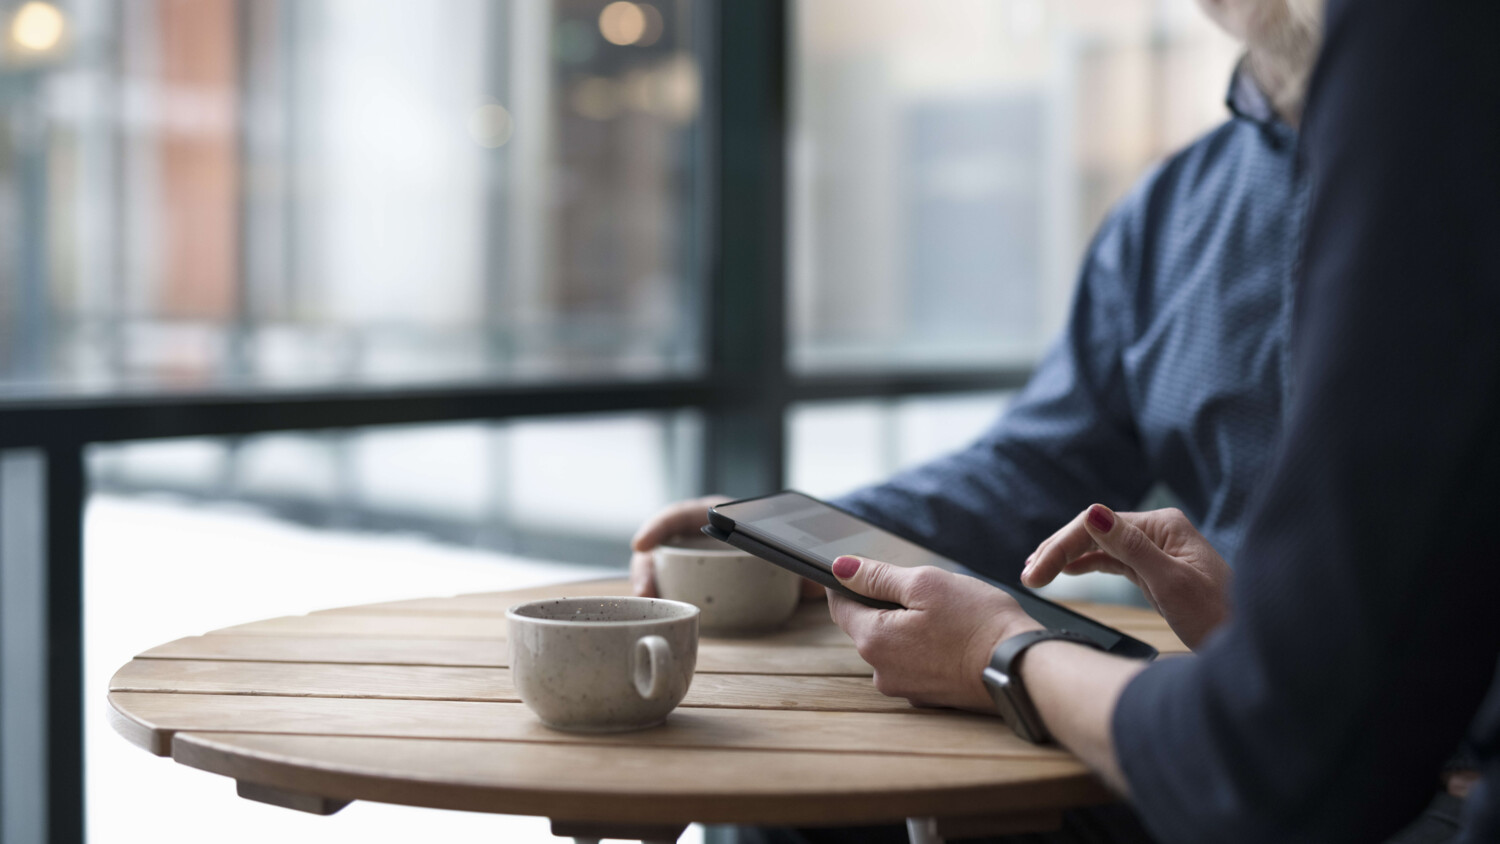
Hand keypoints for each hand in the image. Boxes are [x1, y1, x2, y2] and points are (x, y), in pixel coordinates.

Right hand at [628, 496, 824, 598]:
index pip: (680, 515)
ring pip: (663, 569)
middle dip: (647, 567)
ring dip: (651, 587)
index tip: (641, 544)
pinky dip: (665, 601)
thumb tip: (812, 580)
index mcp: (718, 515)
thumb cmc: (784, 539)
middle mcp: (700, 535)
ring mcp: (696, 558)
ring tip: (648, 609)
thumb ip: (800, 561)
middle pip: (663, 546)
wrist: (791, 548)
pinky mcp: (697, 580)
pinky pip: (675, 588)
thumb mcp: (788, 545)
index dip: (658, 527)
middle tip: (644, 592)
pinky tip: (663, 619)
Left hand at [826, 556, 1042, 710]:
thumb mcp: (926, 584)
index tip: (862, 570)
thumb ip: (878, 576)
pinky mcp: (930, 697)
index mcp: (874, 640)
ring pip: (894, 645)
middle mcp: (882, 672)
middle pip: (868, 626)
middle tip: (923, 591)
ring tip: (946, 616)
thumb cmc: (979, 623)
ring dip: (909, 627)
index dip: (847, 583)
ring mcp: (906, 689)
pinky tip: (953, 638)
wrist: (1024, 669)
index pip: (840, 606)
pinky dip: (926, 648)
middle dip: (887, 605)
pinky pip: (916, 663)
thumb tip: (839, 568)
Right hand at [1021, 505, 1230, 649]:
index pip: (1097, 524)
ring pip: (1099, 546)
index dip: (1061, 545)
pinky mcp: (1154, 571)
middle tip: (1027, 576)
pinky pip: (1111, 561)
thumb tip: (1093, 514)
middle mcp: (1157, 531)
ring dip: (1066, 557)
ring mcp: (1155, 550)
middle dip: (1057, 550)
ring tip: (1035, 573)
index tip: (1033, 572)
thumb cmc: (1220, 617)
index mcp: (1163, 525)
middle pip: (1094, 531)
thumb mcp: (1170, 583)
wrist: (1249, 646)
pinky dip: (1085, 565)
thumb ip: (1130, 548)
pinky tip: (1065, 571)